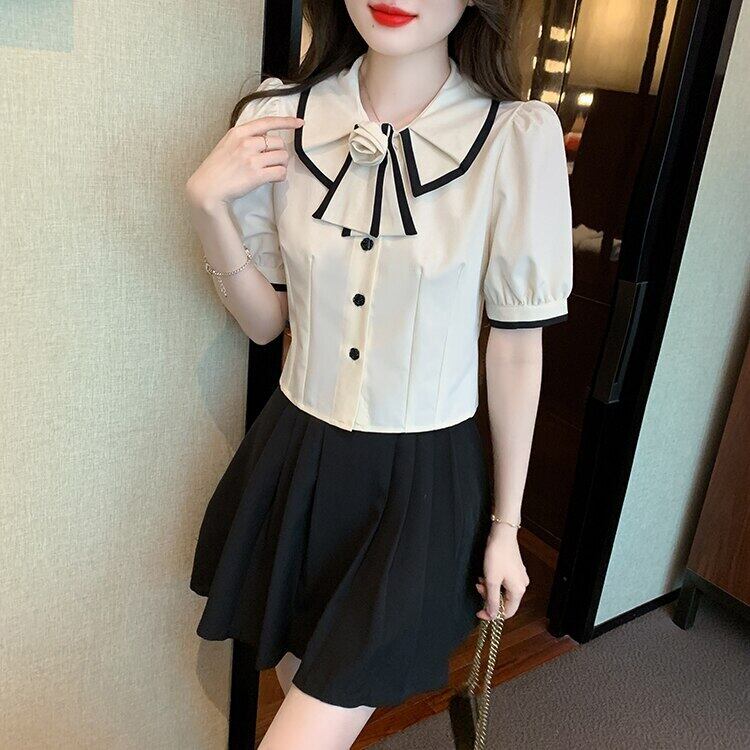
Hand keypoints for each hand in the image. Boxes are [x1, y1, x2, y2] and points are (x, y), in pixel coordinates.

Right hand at [185, 114, 303, 212]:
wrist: (207, 188)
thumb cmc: (217, 168)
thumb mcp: (227, 144)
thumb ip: (245, 138)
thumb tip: (265, 138)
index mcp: (238, 132)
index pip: (267, 122)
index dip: (287, 121)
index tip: (299, 122)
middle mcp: (246, 142)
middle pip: (279, 142)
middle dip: (279, 153)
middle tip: (271, 162)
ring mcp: (252, 159)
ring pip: (282, 157)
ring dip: (281, 165)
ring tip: (270, 171)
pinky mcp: (256, 175)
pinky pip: (281, 172)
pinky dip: (280, 176)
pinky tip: (273, 179)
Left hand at [475, 524, 528, 620]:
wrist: (502, 534)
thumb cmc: (497, 556)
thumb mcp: (492, 581)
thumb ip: (492, 600)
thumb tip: (493, 615)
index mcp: (518, 591)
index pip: (507, 613)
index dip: (492, 614)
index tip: (479, 612)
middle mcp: (522, 585)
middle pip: (504, 601)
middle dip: (489, 598)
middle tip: (479, 588)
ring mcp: (519, 577)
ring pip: (503, 591)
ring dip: (490, 589)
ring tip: (481, 580)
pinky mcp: (515, 570)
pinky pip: (504, 582)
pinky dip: (494, 582)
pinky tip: (486, 574)